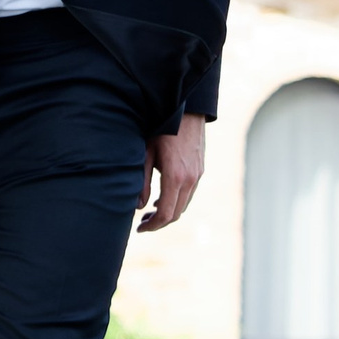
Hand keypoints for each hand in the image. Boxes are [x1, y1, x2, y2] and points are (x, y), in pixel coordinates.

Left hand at [137, 113, 205, 230]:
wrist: (186, 110)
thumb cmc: (161, 129)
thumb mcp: (145, 153)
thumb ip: (142, 181)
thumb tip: (138, 206)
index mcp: (175, 177)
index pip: (166, 214)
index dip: (152, 225)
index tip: (140, 229)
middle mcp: (190, 180)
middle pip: (176, 214)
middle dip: (159, 222)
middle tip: (143, 223)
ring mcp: (198, 175)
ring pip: (184, 204)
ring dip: (168, 212)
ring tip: (151, 211)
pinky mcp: (200, 170)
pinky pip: (189, 193)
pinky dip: (177, 201)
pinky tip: (164, 196)